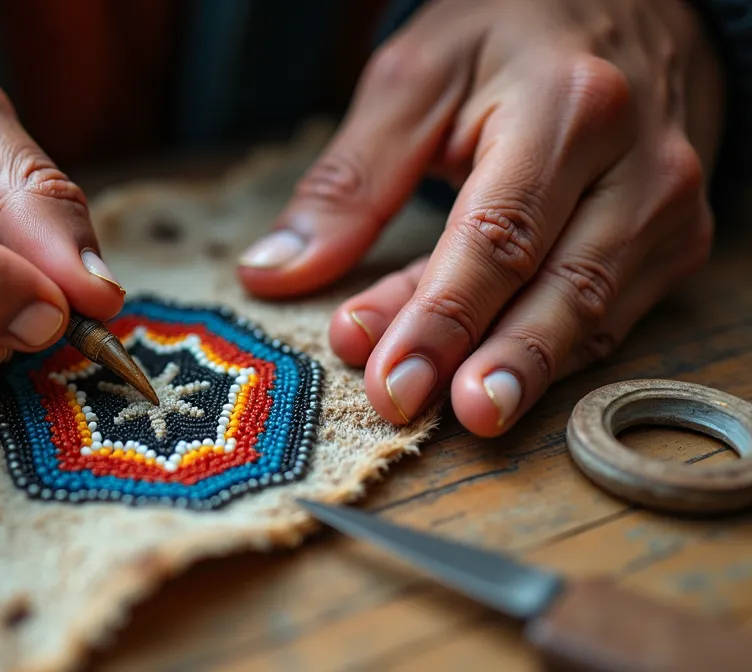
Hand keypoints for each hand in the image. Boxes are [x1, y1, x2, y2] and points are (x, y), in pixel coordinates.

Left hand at [237, 0, 723, 434]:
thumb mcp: (416, 78)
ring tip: (453, 414)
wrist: (634, 6)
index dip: (440, 318)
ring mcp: (669, 206)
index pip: (498, 236)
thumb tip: (273, 270)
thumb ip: (351, 180)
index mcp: (570, 107)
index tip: (388, 380)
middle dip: (483, 361)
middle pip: (555, 286)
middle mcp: (639, 162)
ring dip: (514, 369)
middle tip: (414, 411)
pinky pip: (609, 316)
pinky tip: (490, 380)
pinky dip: (547, 354)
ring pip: (589, 313)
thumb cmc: (513, 35)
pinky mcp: (677, 239)